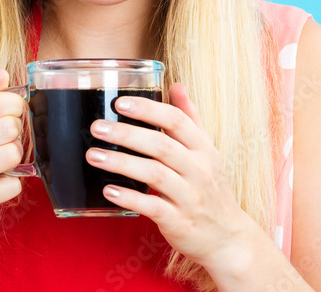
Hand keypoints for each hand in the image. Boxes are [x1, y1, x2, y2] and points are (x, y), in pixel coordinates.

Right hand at [0, 68, 25, 224]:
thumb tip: (3, 74)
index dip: (14, 104)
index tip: (12, 109)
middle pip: (8, 128)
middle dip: (14, 129)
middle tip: (5, 134)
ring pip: (13, 154)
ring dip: (13, 154)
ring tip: (0, 154)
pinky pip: (13, 185)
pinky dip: (11, 181)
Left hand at [85, 82, 255, 271]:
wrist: (227, 236)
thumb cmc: (210, 188)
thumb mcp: (207, 151)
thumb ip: (190, 119)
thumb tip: (177, 85)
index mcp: (203, 149)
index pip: (177, 121)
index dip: (148, 109)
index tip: (119, 103)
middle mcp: (199, 170)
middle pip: (161, 146)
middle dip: (126, 134)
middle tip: (97, 127)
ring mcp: (189, 196)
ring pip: (154, 174)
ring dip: (121, 163)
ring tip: (93, 155)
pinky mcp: (179, 221)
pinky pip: (153, 207)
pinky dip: (130, 198)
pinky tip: (109, 190)